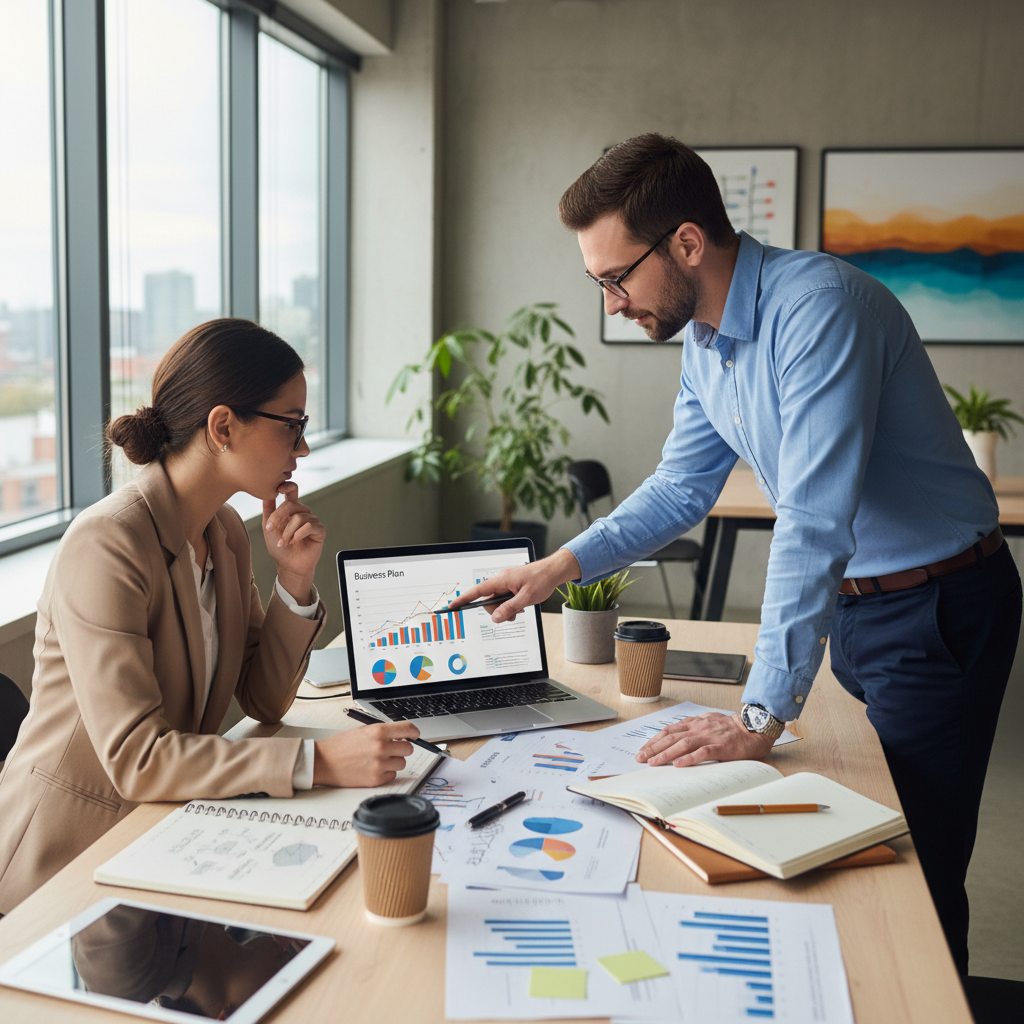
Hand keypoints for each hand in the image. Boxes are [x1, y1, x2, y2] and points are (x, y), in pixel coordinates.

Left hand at [262, 482, 325, 602]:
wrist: (288, 565)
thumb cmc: (279, 548)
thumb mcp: (269, 527)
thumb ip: (268, 510)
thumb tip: (265, 493)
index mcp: (292, 510)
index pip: (292, 491)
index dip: (287, 486)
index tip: (279, 488)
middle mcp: (303, 513)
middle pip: (291, 505)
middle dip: (278, 516)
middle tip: (270, 529)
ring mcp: (312, 521)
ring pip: (298, 518)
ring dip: (287, 532)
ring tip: (283, 542)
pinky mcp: (320, 531)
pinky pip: (309, 526)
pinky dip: (298, 534)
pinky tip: (293, 541)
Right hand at [312, 722, 419, 787]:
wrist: (324, 762)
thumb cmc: (341, 746)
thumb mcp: (363, 731)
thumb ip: (383, 733)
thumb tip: (402, 736)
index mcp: (378, 731)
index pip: (408, 729)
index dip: (414, 732)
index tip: (415, 735)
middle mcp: (381, 747)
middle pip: (408, 749)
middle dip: (402, 749)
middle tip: (392, 750)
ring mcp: (379, 764)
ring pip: (401, 763)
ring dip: (394, 762)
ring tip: (378, 760)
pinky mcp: (376, 779)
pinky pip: (392, 776)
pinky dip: (386, 774)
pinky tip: (372, 769)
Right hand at [449, 548, 581, 622]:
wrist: (553, 571)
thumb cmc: (541, 580)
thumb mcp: (526, 598)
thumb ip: (509, 608)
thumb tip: (496, 618)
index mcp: (501, 580)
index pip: (478, 591)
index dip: (464, 599)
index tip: (453, 606)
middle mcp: (501, 580)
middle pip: (488, 601)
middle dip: (498, 611)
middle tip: (513, 614)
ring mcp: (506, 583)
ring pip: (497, 601)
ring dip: (506, 609)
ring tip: (520, 608)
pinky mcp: (511, 585)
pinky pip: (504, 598)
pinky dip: (510, 604)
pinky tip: (521, 605)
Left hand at [635, 712, 775, 766]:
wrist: (753, 728)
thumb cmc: (730, 728)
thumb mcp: (708, 723)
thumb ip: (693, 728)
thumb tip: (676, 736)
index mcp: (695, 723)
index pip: (669, 731)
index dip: (654, 740)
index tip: (643, 750)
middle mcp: (699, 728)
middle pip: (671, 737)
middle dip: (654, 748)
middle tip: (641, 758)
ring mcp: (709, 736)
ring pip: (683, 744)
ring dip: (666, 754)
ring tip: (654, 763)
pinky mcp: (721, 746)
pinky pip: (703, 752)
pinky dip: (690, 758)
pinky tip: (679, 764)